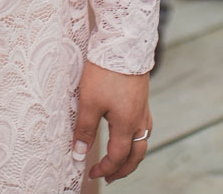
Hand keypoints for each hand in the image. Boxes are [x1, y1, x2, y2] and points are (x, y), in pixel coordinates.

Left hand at [73, 60, 152, 182]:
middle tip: (109, 177)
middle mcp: (139, 120)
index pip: (118, 157)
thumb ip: (85, 129)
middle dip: (123, 169)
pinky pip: (144, 128)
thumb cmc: (106, 72)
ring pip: (143, 142)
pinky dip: (136, 139)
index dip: (105, 168)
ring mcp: (143, 109)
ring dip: (131, 156)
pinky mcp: (143, 99)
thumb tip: (79, 153)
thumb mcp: (89, 102)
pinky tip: (128, 134)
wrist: (124, 44)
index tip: (91, 173)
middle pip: (136, 155)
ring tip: (119, 161)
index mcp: (127, 125)